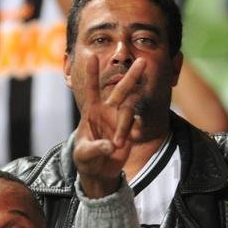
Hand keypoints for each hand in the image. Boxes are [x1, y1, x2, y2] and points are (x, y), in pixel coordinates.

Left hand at [71, 54, 142, 197]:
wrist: (99, 171)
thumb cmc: (85, 159)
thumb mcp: (84, 155)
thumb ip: (95, 149)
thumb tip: (110, 146)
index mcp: (91, 112)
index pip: (92, 89)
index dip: (92, 74)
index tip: (91, 56)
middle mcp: (107, 111)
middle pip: (121, 90)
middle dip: (132, 76)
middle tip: (143, 62)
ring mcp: (120, 120)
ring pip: (129, 110)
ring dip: (125, 127)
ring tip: (118, 145)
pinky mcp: (130, 130)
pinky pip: (136, 125)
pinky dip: (135, 131)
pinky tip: (132, 140)